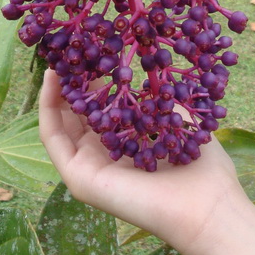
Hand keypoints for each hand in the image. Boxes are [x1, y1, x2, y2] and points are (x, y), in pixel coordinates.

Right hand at [39, 69, 247, 252]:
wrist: (206, 204)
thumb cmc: (200, 163)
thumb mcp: (173, 115)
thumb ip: (152, 93)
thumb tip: (141, 61)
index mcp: (125, 144)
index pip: (98, 106)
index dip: (89, 79)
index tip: (88, 49)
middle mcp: (102, 156)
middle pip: (74, 113)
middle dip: (68, 80)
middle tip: (66, 49)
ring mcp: (88, 168)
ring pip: (59, 123)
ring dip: (54, 90)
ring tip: (55, 58)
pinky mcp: (78, 178)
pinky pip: (53, 138)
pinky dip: (48, 107)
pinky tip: (53, 79)